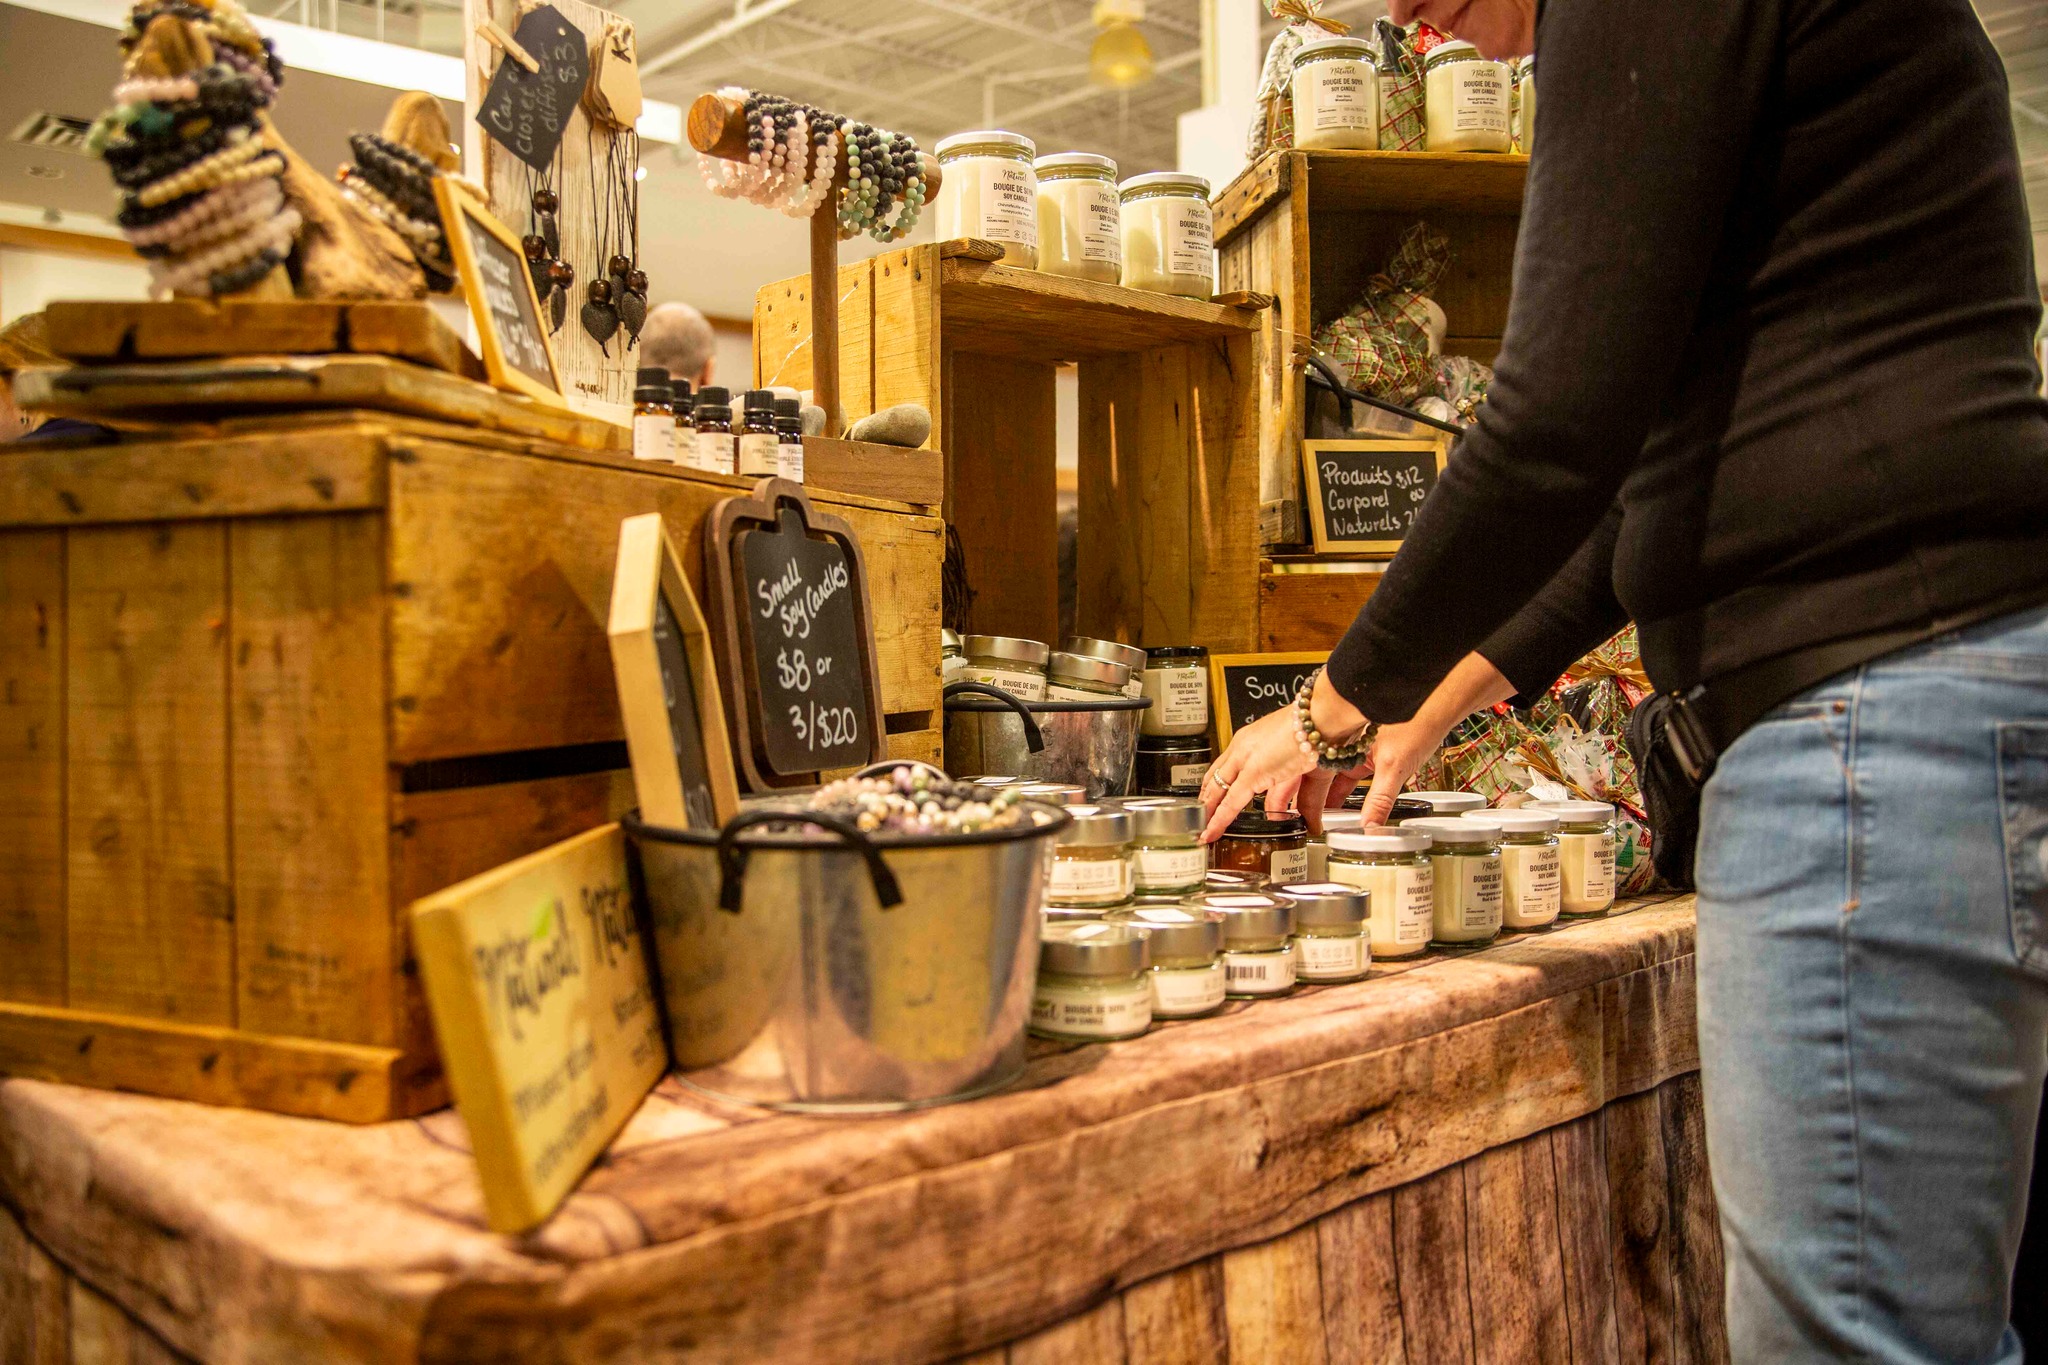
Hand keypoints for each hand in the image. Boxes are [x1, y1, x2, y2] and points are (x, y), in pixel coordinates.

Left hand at [1201, 672, 1369, 841]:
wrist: (1321, 716)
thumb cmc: (1316, 727)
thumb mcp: (1300, 760)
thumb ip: (1298, 789)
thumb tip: (1307, 814)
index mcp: (1252, 737)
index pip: (1225, 763)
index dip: (1215, 782)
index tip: (1210, 794)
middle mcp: (1243, 745)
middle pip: (1215, 776)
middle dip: (1206, 797)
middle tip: (1200, 814)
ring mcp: (1245, 757)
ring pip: (1218, 789)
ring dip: (1208, 810)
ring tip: (1202, 828)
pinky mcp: (1253, 772)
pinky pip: (1230, 801)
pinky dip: (1218, 819)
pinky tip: (1211, 832)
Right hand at [1285, 652, 1521, 835]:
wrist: (1439, 705)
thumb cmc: (1416, 722)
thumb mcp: (1395, 768)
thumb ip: (1380, 800)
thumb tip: (1370, 828)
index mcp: (1342, 745)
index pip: (1314, 778)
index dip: (1304, 799)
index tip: (1298, 817)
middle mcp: (1346, 746)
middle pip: (1320, 778)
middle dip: (1310, 800)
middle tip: (1303, 820)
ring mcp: (1360, 749)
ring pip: (1336, 778)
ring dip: (1329, 798)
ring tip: (1322, 819)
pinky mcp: (1375, 753)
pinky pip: (1352, 776)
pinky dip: (1346, 792)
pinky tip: (1345, 805)